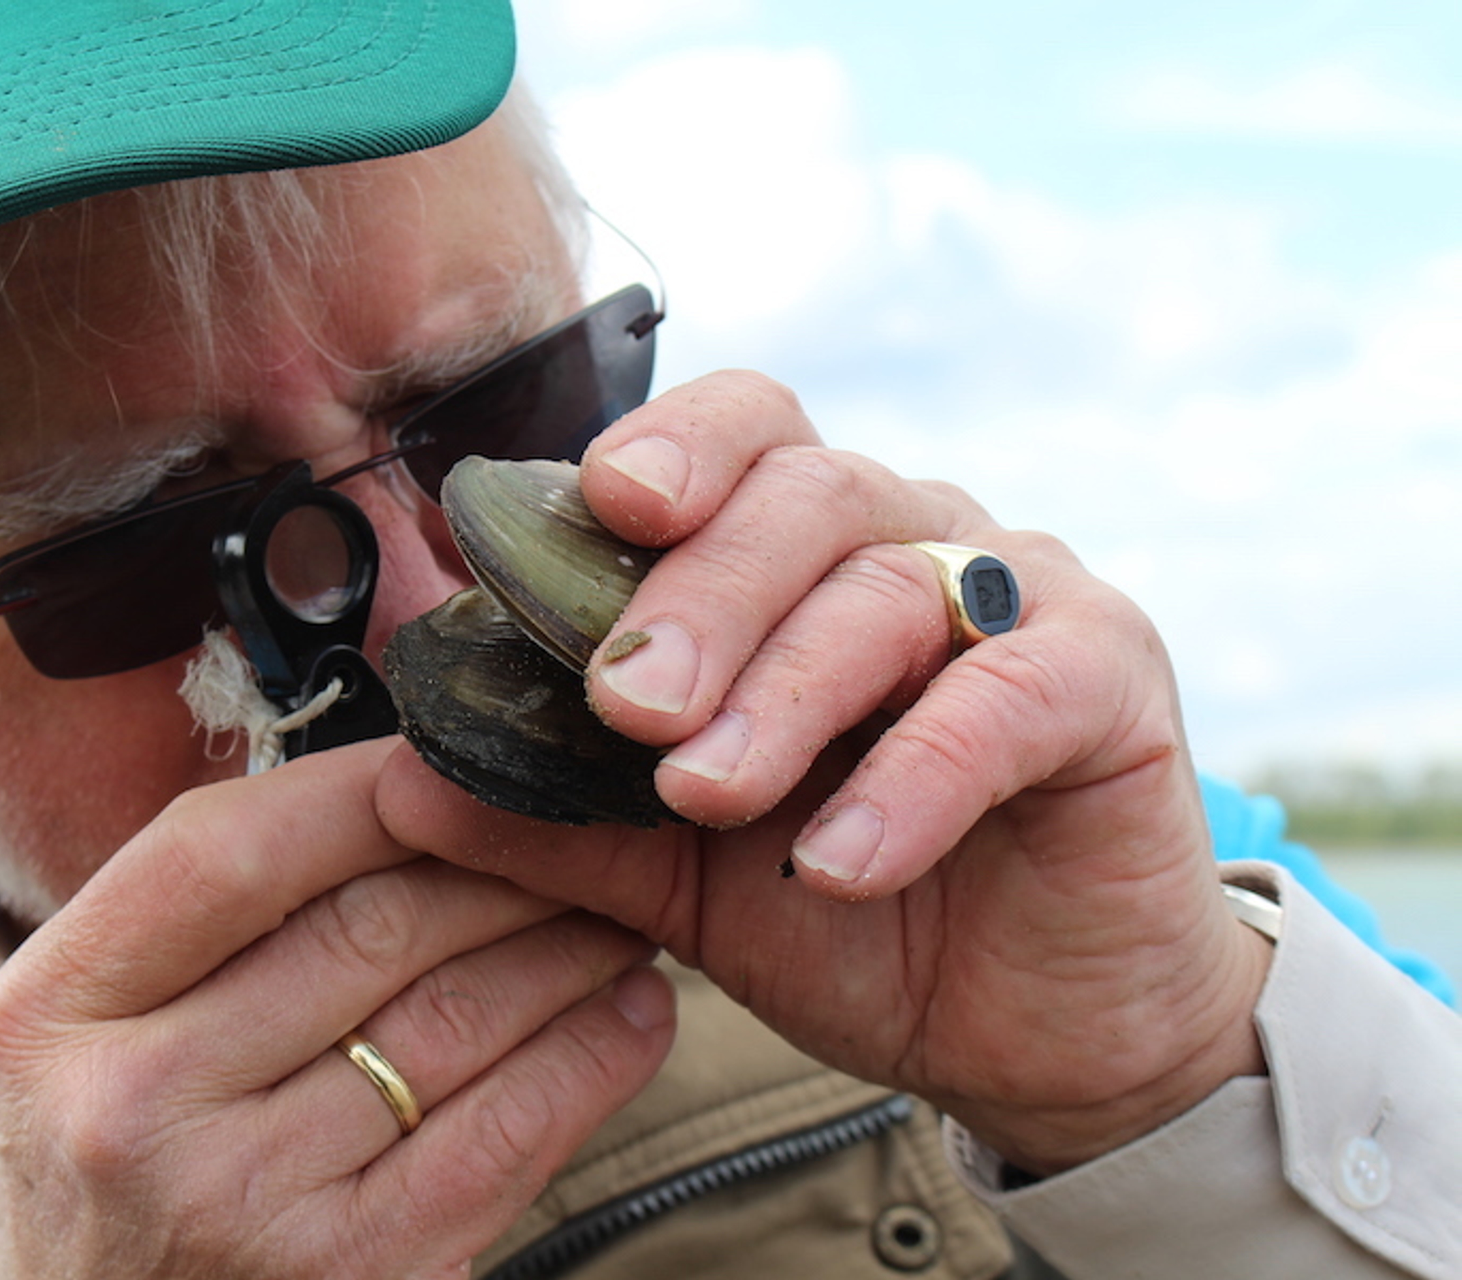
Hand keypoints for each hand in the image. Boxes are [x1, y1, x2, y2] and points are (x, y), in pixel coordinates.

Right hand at [0, 740, 675, 1277]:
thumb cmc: (119, 1160)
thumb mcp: (97, 1027)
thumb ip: (212, 914)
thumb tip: (409, 784)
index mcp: (54, 1008)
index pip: (232, 848)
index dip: (369, 786)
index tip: (457, 756)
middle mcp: (134, 1107)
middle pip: (368, 926)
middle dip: (504, 857)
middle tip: (580, 821)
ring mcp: (245, 1206)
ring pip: (455, 1018)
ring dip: (568, 944)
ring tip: (622, 902)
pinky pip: (509, 1136)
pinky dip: (592, 1057)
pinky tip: (635, 1010)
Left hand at [376, 370, 1271, 1174]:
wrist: (1027, 1029)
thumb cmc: (850, 917)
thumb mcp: (679, 874)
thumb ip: (558, 821)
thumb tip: (406, 784)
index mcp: (808, 555)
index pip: (743, 437)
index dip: (673, 446)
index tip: (596, 503)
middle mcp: (914, 543)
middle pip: (804, 496)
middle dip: (699, 598)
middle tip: (623, 707)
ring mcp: (1021, 601)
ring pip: (889, 588)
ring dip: (784, 689)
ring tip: (704, 794)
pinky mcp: (1109, 682)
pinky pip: (1005, 698)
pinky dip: (913, 776)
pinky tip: (837, 863)